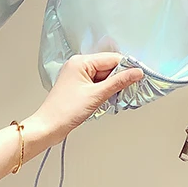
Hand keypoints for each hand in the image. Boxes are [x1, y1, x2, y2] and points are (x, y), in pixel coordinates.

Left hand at [23, 53, 143, 156]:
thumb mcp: (96, 95)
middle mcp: (79, 64)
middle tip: (130, 89)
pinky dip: (104, 90)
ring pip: (103, 75)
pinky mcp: (78, 86)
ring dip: (112, 86)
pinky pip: (97, 83)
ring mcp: (77, 75)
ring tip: (117, 97)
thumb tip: (137, 72)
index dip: (126, 67)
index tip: (140, 76)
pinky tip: (108, 99)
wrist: (47, 128)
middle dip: (119, 78)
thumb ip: (119, 82)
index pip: (111, 58)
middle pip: (108, 66)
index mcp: (81, 61)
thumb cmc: (66, 111)